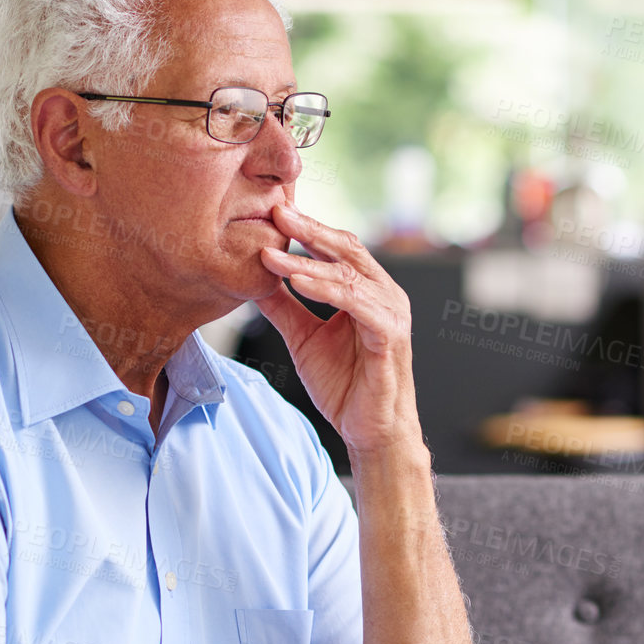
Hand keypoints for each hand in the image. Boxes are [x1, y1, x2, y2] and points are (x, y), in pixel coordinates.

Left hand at [253, 203, 419, 455]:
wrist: (371, 431)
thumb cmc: (346, 386)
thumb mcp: (304, 338)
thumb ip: (283, 308)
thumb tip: (252, 279)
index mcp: (368, 290)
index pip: (337, 248)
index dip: (306, 229)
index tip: (271, 211)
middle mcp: (385, 294)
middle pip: (346, 249)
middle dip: (309, 229)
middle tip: (275, 211)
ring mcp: (391, 313)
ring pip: (347, 275)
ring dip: (307, 262)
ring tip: (271, 252)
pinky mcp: (389, 336)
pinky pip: (356, 305)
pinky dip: (326, 290)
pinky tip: (298, 282)